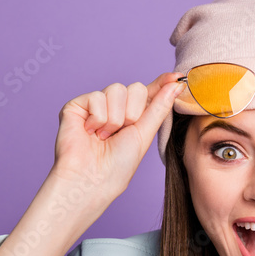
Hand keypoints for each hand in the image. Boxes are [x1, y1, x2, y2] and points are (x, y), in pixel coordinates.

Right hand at [52, 72, 184, 199]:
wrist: (91, 178)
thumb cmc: (117, 165)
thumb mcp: (144, 134)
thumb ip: (159, 107)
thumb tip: (177, 84)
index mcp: (132, 115)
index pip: (148, 93)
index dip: (162, 83)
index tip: (177, 77)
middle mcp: (114, 108)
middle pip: (135, 88)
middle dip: (133, 113)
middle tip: (121, 133)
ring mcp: (95, 105)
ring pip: (117, 89)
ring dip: (115, 118)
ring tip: (104, 136)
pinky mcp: (77, 105)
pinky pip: (97, 97)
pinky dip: (98, 118)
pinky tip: (90, 132)